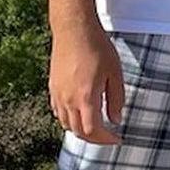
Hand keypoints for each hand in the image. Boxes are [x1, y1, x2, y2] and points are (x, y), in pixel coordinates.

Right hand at [49, 22, 124, 144]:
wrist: (74, 30)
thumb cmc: (97, 48)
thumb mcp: (114, 72)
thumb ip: (116, 98)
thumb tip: (116, 119)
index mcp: (85, 98)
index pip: (92, 131)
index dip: (105, 139)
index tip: (117, 139)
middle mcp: (68, 100)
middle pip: (78, 131)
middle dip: (95, 138)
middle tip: (109, 136)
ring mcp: (58, 95)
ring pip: (66, 124)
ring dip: (81, 130)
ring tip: (97, 126)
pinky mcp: (52, 88)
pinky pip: (59, 112)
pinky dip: (70, 119)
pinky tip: (81, 113)